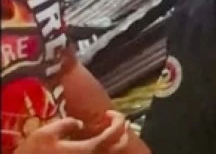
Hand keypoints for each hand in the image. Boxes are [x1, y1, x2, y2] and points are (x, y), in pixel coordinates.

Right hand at [12, 113, 126, 152]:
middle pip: (121, 146)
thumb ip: (66, 124)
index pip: (115, 133)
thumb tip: (78, 123)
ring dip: (116, 143)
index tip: (109, 113)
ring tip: (108, 133)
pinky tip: (94, 146)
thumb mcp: (45, 134)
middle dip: (123, 132)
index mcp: (88, 149)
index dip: (118, 119)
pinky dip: (104, 151)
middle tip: (115, 122)